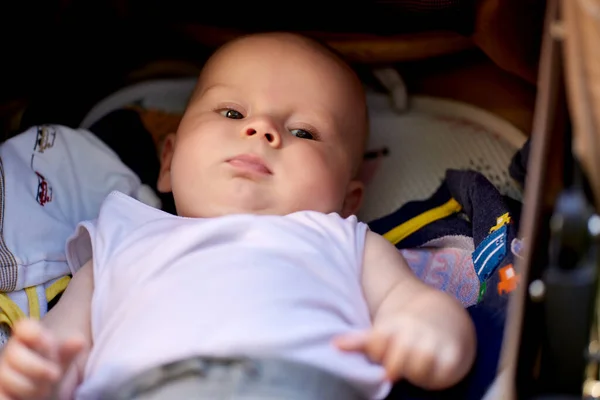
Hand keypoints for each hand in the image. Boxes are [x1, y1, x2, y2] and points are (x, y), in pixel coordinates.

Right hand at [0, 319, 83, 399]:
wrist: (39, 394)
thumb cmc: (49, 372)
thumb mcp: (61, 363)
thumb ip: (67, 352)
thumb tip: (79, 341)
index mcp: (28, 341)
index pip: (24, 328)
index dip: (30, 330)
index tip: (40, 335)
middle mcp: (11, 356)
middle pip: (15, 354)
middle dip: (36, 366)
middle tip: (55, 374)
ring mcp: (3, 374)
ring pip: (7, 378)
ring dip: (29, 387)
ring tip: (45, 391)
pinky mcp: (0, 392)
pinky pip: (1, 395)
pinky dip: (9, 398)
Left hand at [334, 312, 470, 389]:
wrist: (446, 313)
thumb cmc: (407, 329)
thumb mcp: (385, 330)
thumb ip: (360, 341)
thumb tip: (334, 345)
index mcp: (394, 327)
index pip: (376, 343)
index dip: (375, 351)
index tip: (380, 353)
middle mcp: (414, 333)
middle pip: (396, 360)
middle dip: (393, 366)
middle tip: (396, 367)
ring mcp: (435, 344)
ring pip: (418, 367)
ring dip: (414, 374)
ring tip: (414, 371)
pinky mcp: (454, 356)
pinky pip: (443, 375)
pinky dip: (435, 378)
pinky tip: (431, 375)